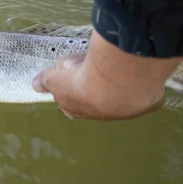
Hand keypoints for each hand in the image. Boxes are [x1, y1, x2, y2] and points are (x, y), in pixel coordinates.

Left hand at [32, 31, 179, 120]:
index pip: (71, 105)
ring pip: (124, 99)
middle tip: (99, 74)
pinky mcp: (148, 103)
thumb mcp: (56, 75)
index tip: (74, 84)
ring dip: (122, 88)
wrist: (115, 81)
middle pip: (98, 104)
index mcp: (78, 108)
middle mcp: (102, 113)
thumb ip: (46, 80)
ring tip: (122, 70)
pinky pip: (147, 95)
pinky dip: (145, 87)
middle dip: (97, 91)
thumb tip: (35, 85)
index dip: (72, 94)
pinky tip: (144, 76)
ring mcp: (127, 110)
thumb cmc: (82, 78)